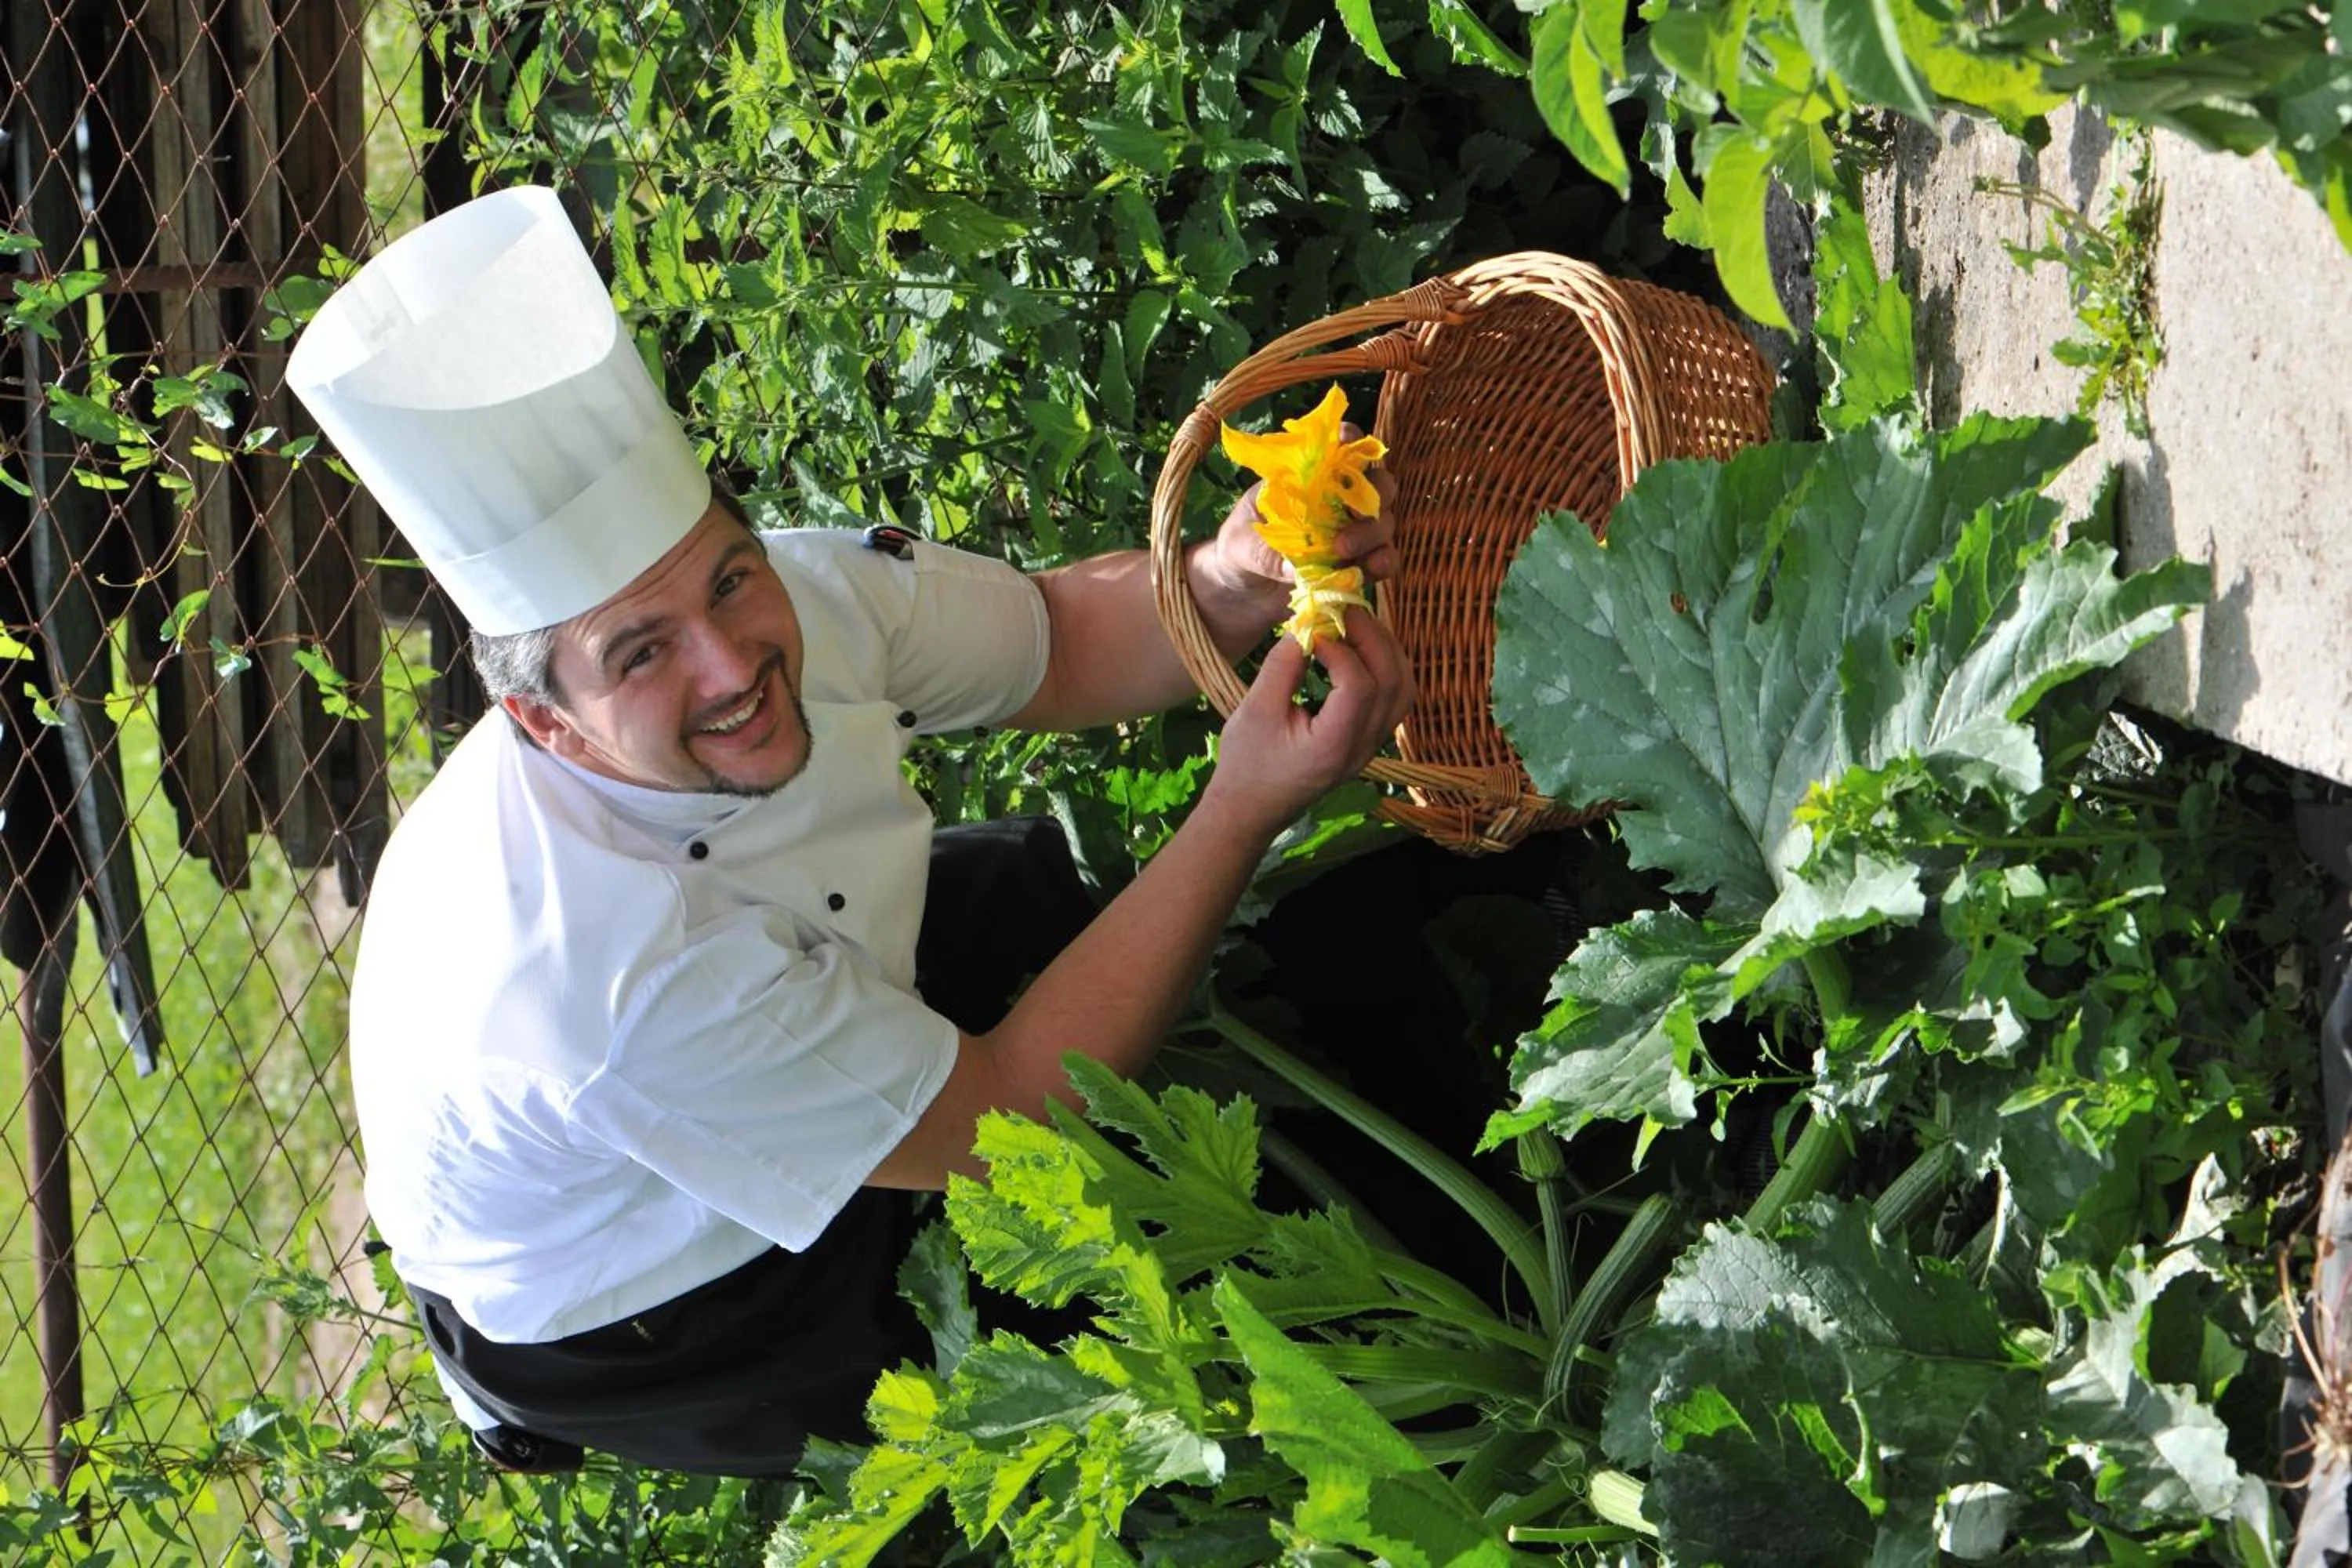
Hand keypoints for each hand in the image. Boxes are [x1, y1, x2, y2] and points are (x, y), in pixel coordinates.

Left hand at [1193, 424, 1398, 635]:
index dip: (1350, 440)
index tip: (1350, 441)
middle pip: (1376, 484)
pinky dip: (1385, 561)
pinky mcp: (1358, 563)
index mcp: (1306, 480)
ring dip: (1373, 534)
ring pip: (1383, 521)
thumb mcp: (1239, 546)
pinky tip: (1374, 569)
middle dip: (1373, 496)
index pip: (1337, 450)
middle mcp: (1336, 500)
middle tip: (1348, 521)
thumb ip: (1263, 552)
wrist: (1240, 593)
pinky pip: (1384, 557)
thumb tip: (1293, 568)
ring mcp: (1351, 532)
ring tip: (1344, 553)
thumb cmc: (1238, 553)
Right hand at [1200, 606, 1414, 837]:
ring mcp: (1371, 747)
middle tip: (1344, 609)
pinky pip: (1395, 699)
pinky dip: (1386, 667)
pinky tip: (1361, 649)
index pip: (1359, 686)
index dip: (1341, 648)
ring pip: (1403, 690)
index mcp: (1334, 746)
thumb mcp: (1254, 710)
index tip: (1313, 629)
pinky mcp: (1368, 742)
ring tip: (1356, 624)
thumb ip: (1283, 666)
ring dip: (1387, 650)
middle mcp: (1363, 748)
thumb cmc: (1246, 764)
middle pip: (1393, 683)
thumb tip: (1307, 623)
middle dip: (1374, 638)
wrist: (1250, 810)